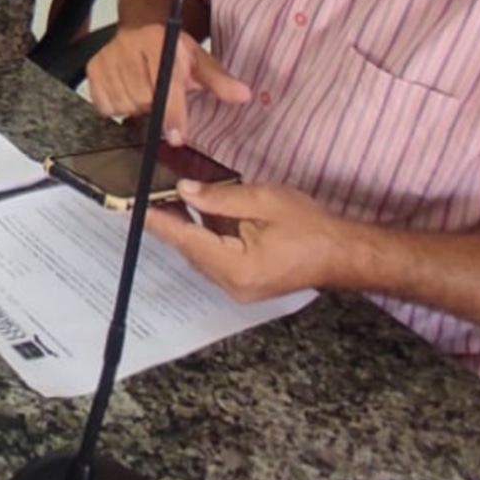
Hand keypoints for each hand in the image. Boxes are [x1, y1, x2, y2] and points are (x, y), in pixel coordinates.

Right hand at [86, 24, 250, 141]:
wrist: (139, 27)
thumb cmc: (168, 47)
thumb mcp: (197, 59)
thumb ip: (219, 80)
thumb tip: (242, 94)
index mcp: (158, 43)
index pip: (165, 86)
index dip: (173, 115)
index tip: (177, 137)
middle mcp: (130, 48)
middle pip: (143, 100)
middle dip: (155, 106)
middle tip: (159, 95)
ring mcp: (108, 58)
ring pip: (124, 106)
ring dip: (137, 107)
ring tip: (144, 90)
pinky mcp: (93, 69)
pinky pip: (106, 106)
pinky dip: (118, 106)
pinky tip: (127, 91)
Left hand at [144, 180, 365, 302]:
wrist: (344, 253)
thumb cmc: (312, 227)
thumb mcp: (264, 202)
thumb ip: (221, 199)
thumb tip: (186, 191)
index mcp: (237, 268)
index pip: (187, 240)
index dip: (160, 221)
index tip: (135, 207)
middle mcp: (233, 285)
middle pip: (190, 250)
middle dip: (171, 222)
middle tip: (150, 196)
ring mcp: (238, 288)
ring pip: (200, 256)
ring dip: (187, 230)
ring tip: (169, 201)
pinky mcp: (245, 284)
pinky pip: (215, 259)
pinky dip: (204, 239)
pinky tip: (197, 217)